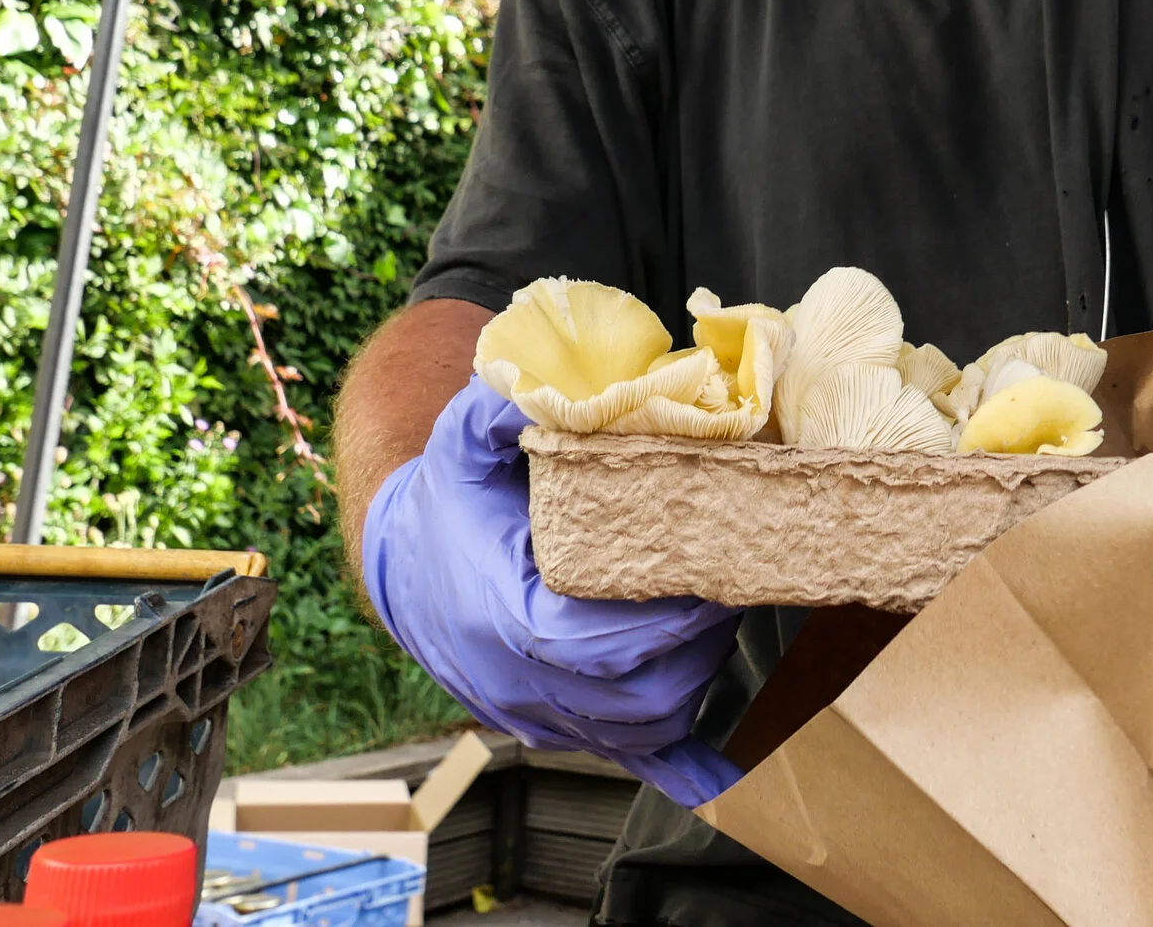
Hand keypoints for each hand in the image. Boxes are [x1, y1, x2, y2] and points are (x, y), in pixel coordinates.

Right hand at [362, 376, 743, 806]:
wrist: (410, 567)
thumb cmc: (449, 500)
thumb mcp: (462, 443)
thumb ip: (497, 407)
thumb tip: (540, 383)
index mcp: (499, 616)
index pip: (590, 644)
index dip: (660, 619)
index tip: (713, 576)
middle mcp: (521, 684)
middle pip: (635, 694)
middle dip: (698, 642)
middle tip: (743, 581)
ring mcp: (545, 714)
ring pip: (645, 725)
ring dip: (699, 676)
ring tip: (726, 611)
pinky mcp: (565, 724)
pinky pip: (632, 759)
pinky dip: (683, 763)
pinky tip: (726, 770)